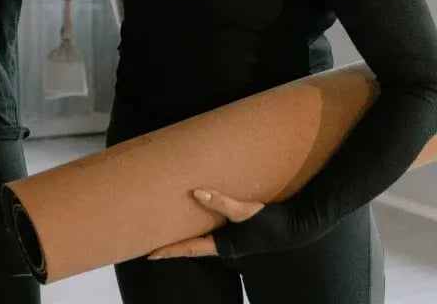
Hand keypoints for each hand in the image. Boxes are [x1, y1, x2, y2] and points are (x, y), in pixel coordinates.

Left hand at [147, 189, 264, 259]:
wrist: (297, 225)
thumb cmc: (271, 223)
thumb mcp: (246, 211)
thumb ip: (221, 202)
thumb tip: (195, 192)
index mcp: (222, 244)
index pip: (188, 249)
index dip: (169, 252)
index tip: (150, 255)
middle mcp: (222, 243)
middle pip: (191, 244)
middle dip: (172, 241)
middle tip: (151, 236)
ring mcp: (229, 237)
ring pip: (201, 235)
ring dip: (185, 230)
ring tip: (167, 221)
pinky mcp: (236, 228)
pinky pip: (212, 226)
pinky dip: (199, 220)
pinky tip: (194, 208)